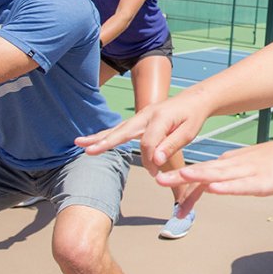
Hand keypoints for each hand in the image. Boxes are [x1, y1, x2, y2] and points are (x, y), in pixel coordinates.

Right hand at [75, 95, 207, 175]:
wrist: (194, 100)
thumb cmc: (192, 117)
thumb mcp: (188, 133)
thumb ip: (171, 146)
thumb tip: (155, 160)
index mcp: (160, 118)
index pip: (149, 142)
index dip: (151, 160)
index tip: (157, 173)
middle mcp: (146, 114)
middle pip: (123, 131)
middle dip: (106, 142)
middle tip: (89, 152)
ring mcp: (140, 116)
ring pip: (117, 128)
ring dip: (99, 137)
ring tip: (79, 144)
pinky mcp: (138, 119)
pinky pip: (120, 128)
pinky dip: (106, 135)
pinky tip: (92, 141)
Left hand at [156, 131, 272, 213]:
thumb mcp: (247, 168)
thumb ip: (229, 175)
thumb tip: (209, 185)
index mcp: (230, 163)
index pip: (202, 174)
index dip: (183, 184)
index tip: (163, 189)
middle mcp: (235, 165)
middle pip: (204, 171)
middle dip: (179, 177)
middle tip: (157, 179)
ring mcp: (248, 172)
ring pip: (220, 175)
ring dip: (199, 176)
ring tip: (179, 176)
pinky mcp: (263, 181)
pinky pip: (242, 184)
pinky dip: (226, 186)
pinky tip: (213, 188)